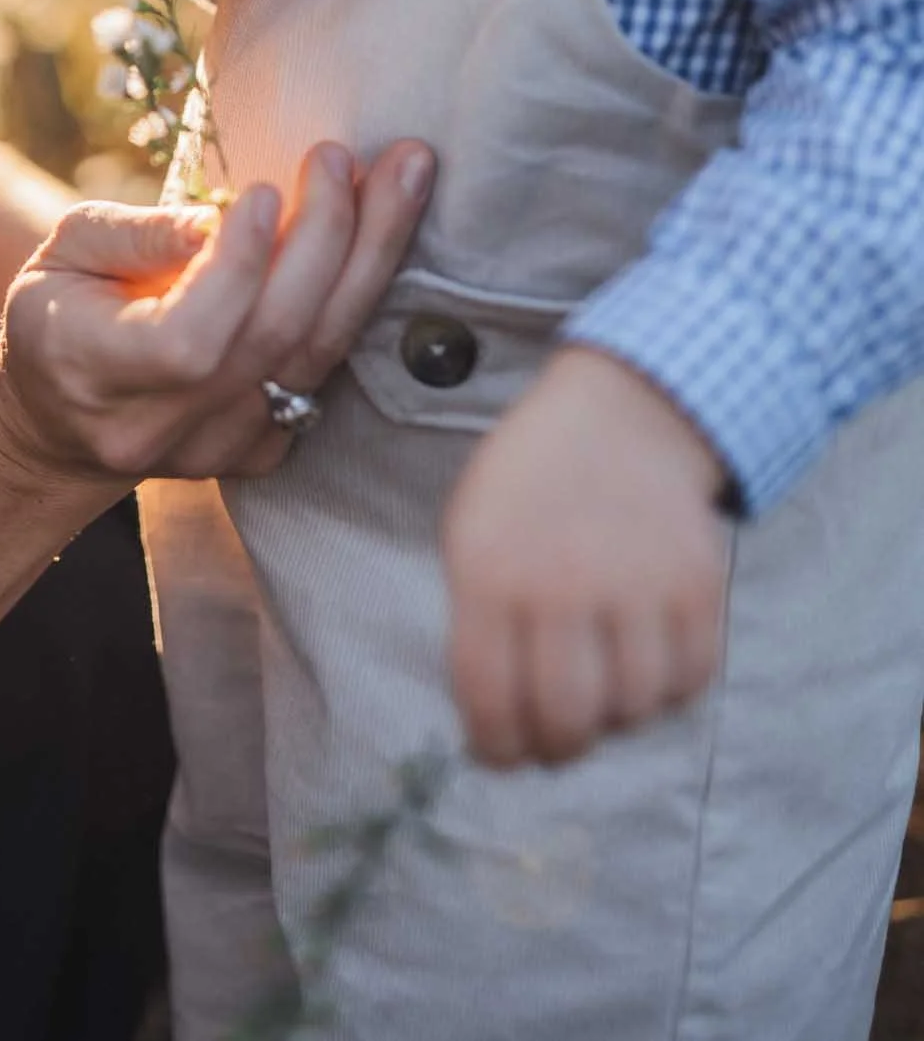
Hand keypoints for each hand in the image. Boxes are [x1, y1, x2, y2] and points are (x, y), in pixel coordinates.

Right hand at [0, 139, 433, 481]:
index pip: (188, 340)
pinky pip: (326, 372)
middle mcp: (158, 426)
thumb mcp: (66, 250)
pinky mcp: (258, 452)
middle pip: (271, 341)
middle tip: (345, 158)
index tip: (264, 189)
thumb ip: (138, 235)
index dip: (237, 268)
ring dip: (369, 259)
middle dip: (323, 240)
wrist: (57, 421)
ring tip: (406, 176)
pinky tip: (386, 231)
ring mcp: (216, 449)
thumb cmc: (58, 310)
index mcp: (94, 371)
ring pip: (315, 357)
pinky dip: (361, 298)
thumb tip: (217, 218)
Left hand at [442, 348, 729, 768]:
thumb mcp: (473, 531)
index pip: (488, 698)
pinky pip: (688, 683)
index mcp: (490, 570)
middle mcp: (565, 583)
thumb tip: (495, 721)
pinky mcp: (698, 587)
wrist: (623, 414)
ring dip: (614, 718)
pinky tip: (644, 662)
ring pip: (632, 711)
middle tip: (555, 740)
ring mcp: (637, 585)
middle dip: (556, 748)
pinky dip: (667, 692)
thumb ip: (478, 620)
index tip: (500, 755)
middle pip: (566, 720)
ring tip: (601, 687)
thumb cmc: (533, 483)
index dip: (494, 748)